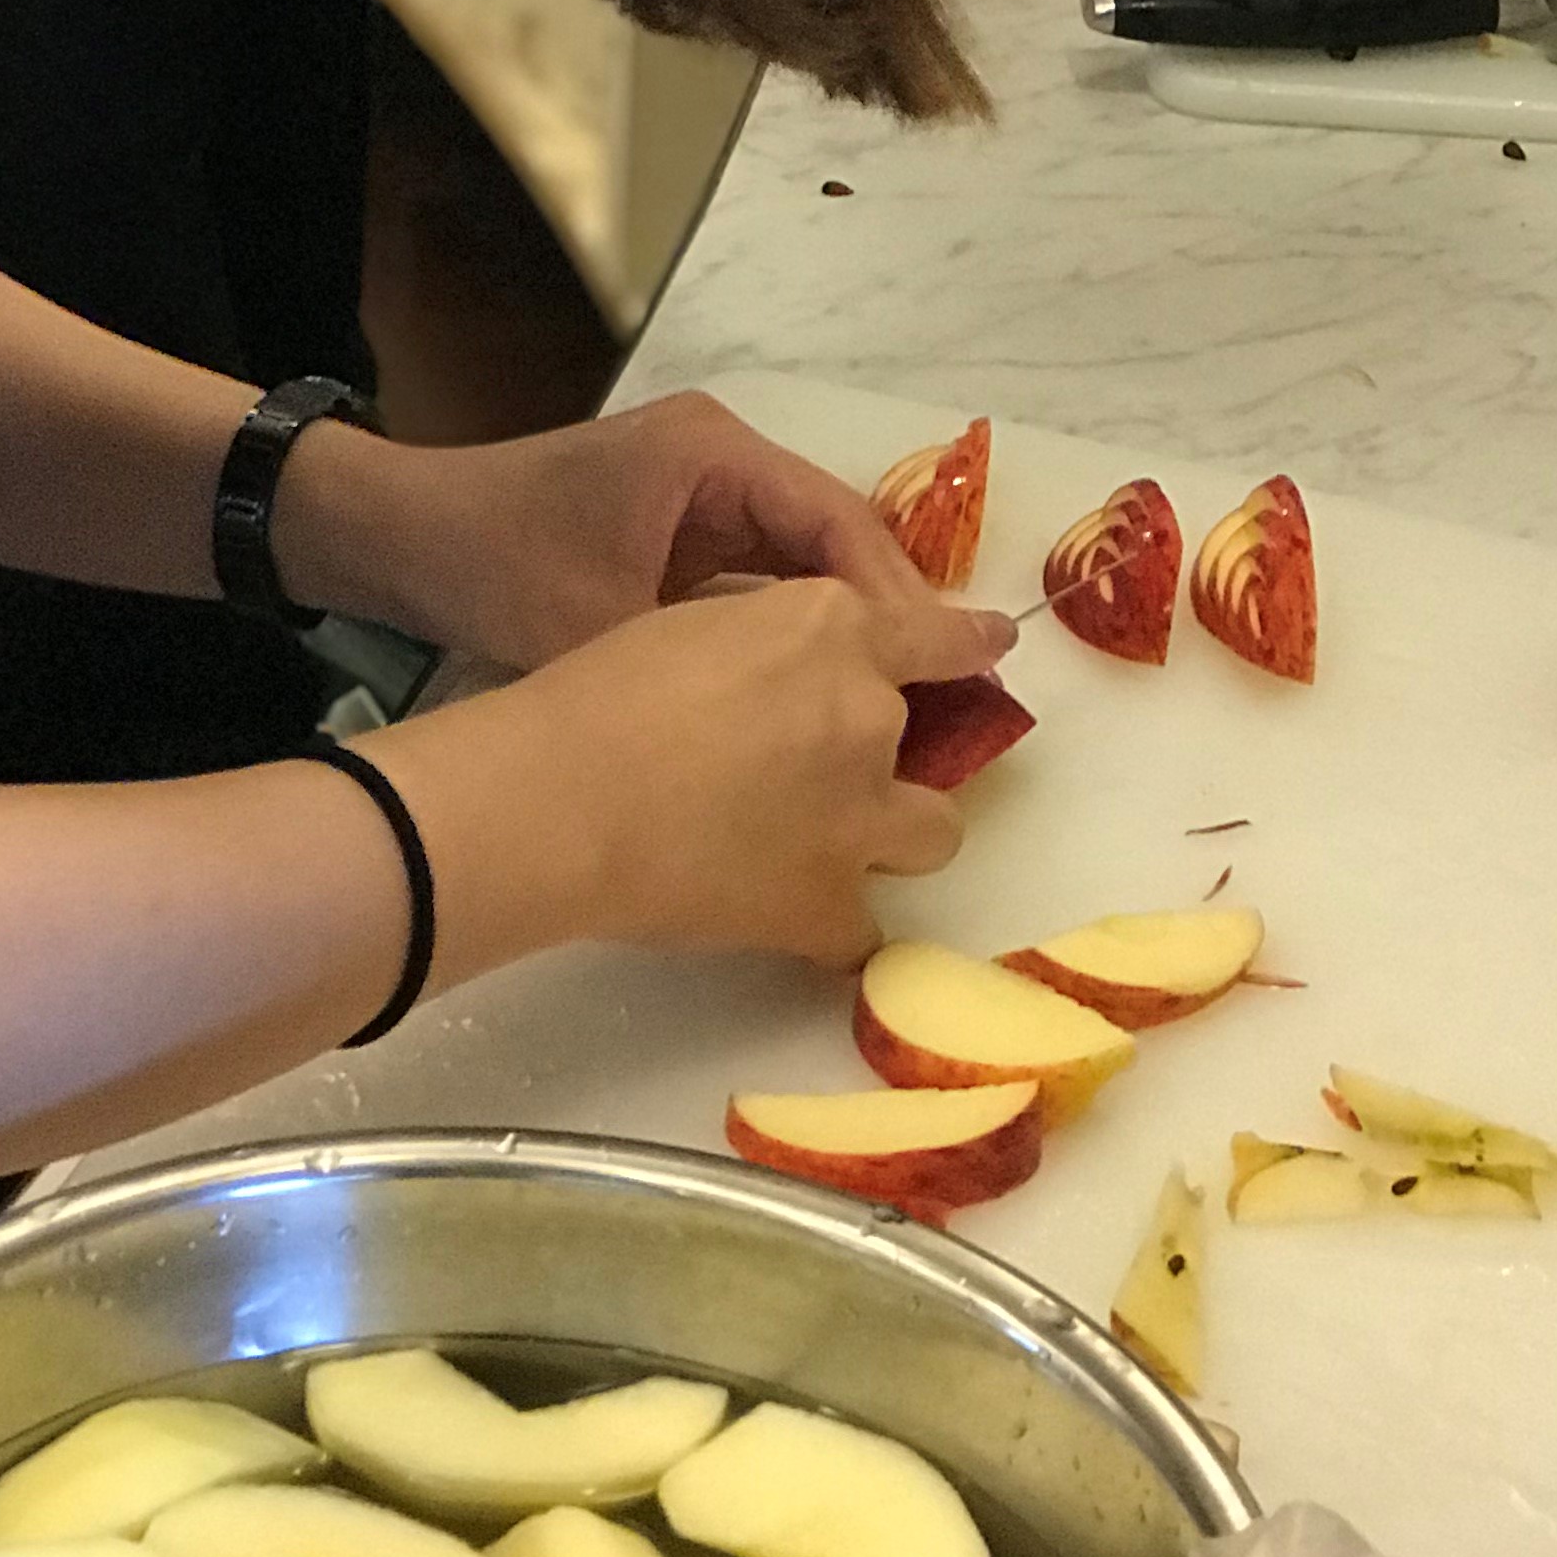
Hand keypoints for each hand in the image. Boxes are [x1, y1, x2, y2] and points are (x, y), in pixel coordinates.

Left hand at [307, 392, 986, 675]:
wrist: (399, 536)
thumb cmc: (499, 566)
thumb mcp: (609, 622)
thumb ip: (716, 664)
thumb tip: (811, 732)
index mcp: (714, 453)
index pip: (836, 520)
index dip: (897, 596)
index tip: (952, 664)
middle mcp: (719, 454)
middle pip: (831, 532)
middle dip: (886, 611)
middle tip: (951, 693)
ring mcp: (698, 485)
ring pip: (800, 554)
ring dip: (845, 621)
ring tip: (906, 701)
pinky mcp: (675, 521)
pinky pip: (759, 567)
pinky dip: (793, 621)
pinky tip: (825, 687)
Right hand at [498, 578, 1011, 961]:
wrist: (562, 796)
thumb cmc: (598, 694)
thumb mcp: (700, 625)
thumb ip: (774, 649)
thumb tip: (781, 688)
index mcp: (830, 627)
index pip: (929, 633)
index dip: (966, 643)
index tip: (995, 644)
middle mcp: (868, 711)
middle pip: (918, 738)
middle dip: (879, 756)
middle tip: (807, 773)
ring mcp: (860, 812)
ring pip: (933, 832)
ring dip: (888, 834)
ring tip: (823, 846)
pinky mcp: (828, 904)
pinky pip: (862, 930)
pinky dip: (831, 926)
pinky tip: (782, 917)